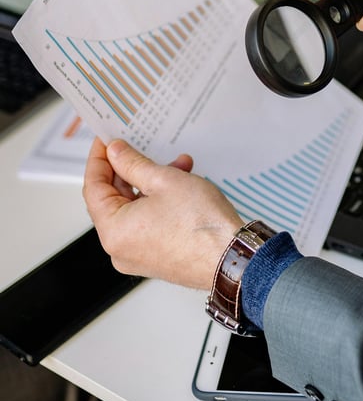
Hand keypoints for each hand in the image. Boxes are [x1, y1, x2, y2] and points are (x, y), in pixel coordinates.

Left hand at [83, 138, 243, 289]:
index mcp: (113, 231)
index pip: (93, 187)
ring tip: (178, 167)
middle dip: (132, 171)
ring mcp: (138, 256)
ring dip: (152, 185)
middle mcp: (120, 248)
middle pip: (114, 200)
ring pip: (135, 210)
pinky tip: (180, 188)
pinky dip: (159, 204)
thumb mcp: (164, 180)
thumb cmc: (202, 225)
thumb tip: (116, 153)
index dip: (100, 159)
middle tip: (140, 149)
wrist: (232, 256)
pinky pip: (148, 224)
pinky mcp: (157, 258)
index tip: (107, 141)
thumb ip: (133, 164)